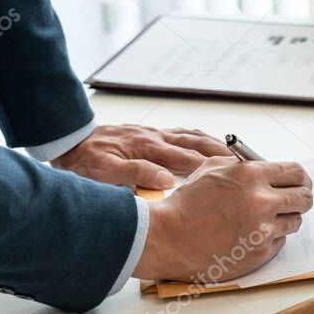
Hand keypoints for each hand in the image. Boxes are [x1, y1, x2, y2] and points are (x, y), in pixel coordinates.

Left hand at [50, 125, 230, 188]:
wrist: (68, 142)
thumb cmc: (85, 161)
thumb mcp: (105, 173)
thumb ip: (137, 174)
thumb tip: (168, 180)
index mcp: (148, 149)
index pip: (188, 159)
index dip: (212, 167)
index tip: (232, 174)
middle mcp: (155, 138)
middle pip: (197, 144)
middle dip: (222, 154)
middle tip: (245, 164)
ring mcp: (154, 134)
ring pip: (192, 137)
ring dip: (215, 145)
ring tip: (234, 154)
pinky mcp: (150, 134)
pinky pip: (181, 133)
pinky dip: (199, 138)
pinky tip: (206, 143)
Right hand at [133, 157, 312, 282]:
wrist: (166, 238)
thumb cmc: (186, 204)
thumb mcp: (212, 170)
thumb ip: (245, 166)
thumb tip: (271, 170)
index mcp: (251, 176)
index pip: (296, 172)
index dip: (301, 178)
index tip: (300, 183)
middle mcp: (261, 202)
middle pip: (305, 198)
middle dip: (301, 198)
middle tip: (293, 201)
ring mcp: (262, 230)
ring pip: (294, 222)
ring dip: (284, 220)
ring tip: (262, 220)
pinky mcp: (259, 253)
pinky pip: (279, 242)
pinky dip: (269, 239)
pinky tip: (248, 237)